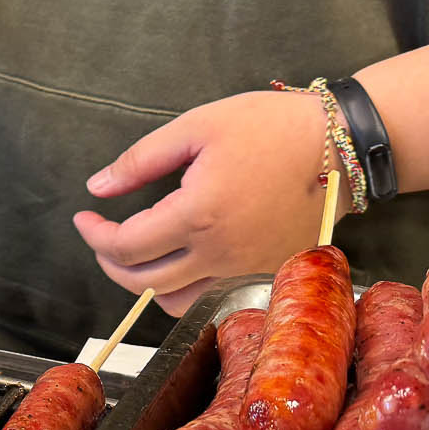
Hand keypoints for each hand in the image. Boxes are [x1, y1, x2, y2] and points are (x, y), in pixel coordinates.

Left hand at [72, 90, 345, 316]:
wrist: (344, 145)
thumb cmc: (273, 127)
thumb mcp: (196, 127)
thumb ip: (140, 161)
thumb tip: (97, 188)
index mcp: (198, 215)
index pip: (124, 247)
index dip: (94, 235)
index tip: (83, 218)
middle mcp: (220, 253)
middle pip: (142, 282)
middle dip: (109, 261)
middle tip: (100, 235)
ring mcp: (246, 270)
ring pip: (175, 302)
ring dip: (143, 284)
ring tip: (132, 253)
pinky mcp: (267, 275)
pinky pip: (212, 300)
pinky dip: (182, 293)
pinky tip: (174, 265)